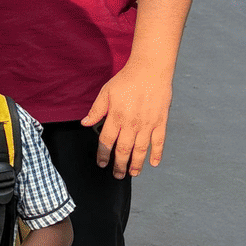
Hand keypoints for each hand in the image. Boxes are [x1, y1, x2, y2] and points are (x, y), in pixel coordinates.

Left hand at [82, 58, 174, 177]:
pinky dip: (156, 154)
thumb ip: (96, 110)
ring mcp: (147, 124)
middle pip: (123, 150)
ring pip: (141, 150)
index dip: (103, 154)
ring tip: (132, 173)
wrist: (150, 70)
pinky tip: (153, 163)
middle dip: (119, 165)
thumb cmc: (127, 79)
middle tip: (117, 174)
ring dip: (136, 164)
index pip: (107, 141)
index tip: (101, 163)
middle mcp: (132, 124)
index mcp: (116, 117)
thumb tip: (85, 123)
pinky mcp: (160, 122)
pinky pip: (159, 142)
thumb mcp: (106, 92)